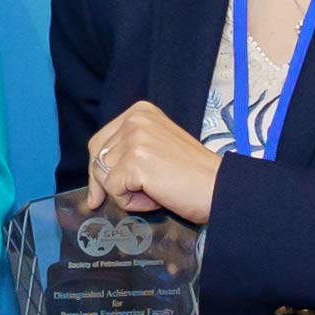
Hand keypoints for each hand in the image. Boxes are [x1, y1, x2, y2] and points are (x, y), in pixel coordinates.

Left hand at [84, 99, 221, 222]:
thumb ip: (128, 152)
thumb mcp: (157, 148)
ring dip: (127, 192)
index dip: (99, 169)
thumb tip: (95, 181)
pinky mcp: (135, 161)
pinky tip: (157, 196)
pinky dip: (132, 203)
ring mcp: (135, 139)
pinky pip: (115, 191)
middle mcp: (135, 119)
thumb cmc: (193, 175)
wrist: (218, 187)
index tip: (99, 193)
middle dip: (109, 183)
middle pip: (97, 158)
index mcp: (140, 112)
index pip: (100, 141)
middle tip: (134, 196)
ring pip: (105, 176)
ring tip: (156, 190)